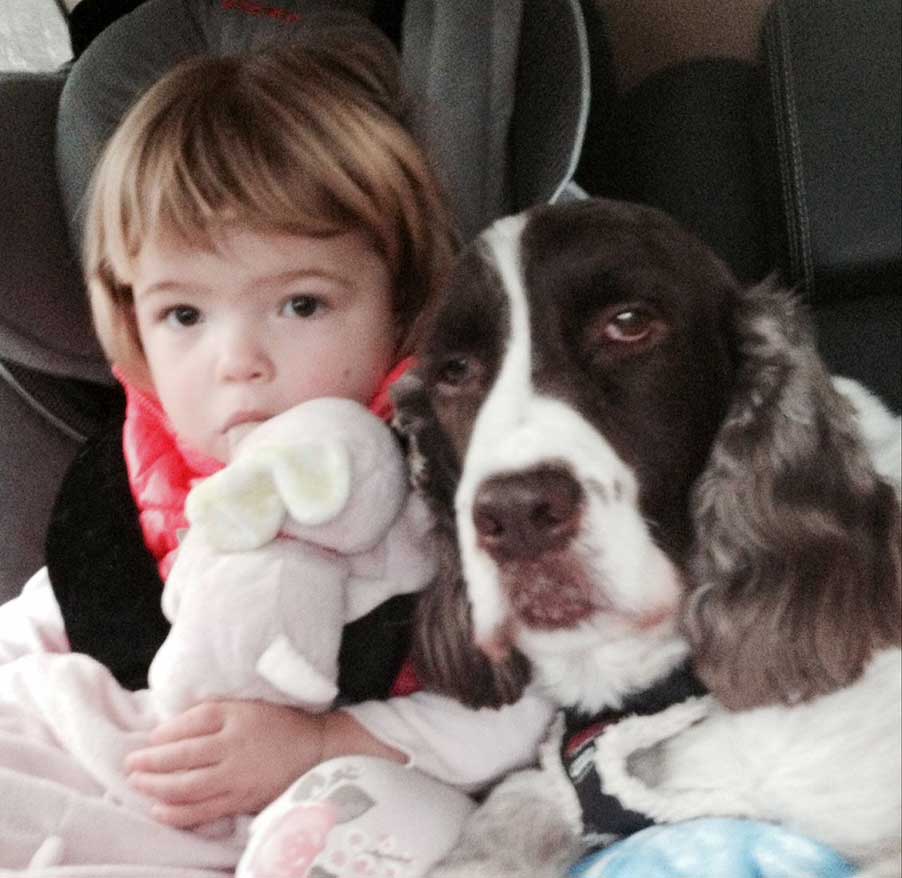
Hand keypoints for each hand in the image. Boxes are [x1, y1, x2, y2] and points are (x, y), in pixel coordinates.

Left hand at [124, 700, 324, 827]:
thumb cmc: (276, 723)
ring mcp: (238, 778)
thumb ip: (211, 713)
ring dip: (157, 788)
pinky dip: (178, 814)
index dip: (166, 732)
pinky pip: (204, 812)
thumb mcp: (246, 706)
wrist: (314, 750)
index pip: (193, 723)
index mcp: (237, 719)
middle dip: (151, 763)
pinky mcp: (242, 801)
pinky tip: (159, 811)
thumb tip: (170, 728)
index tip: (148, 738)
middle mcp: (235, 748)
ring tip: (137, 785)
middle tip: (129, 764)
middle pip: (184, 757)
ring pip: (188, 788)